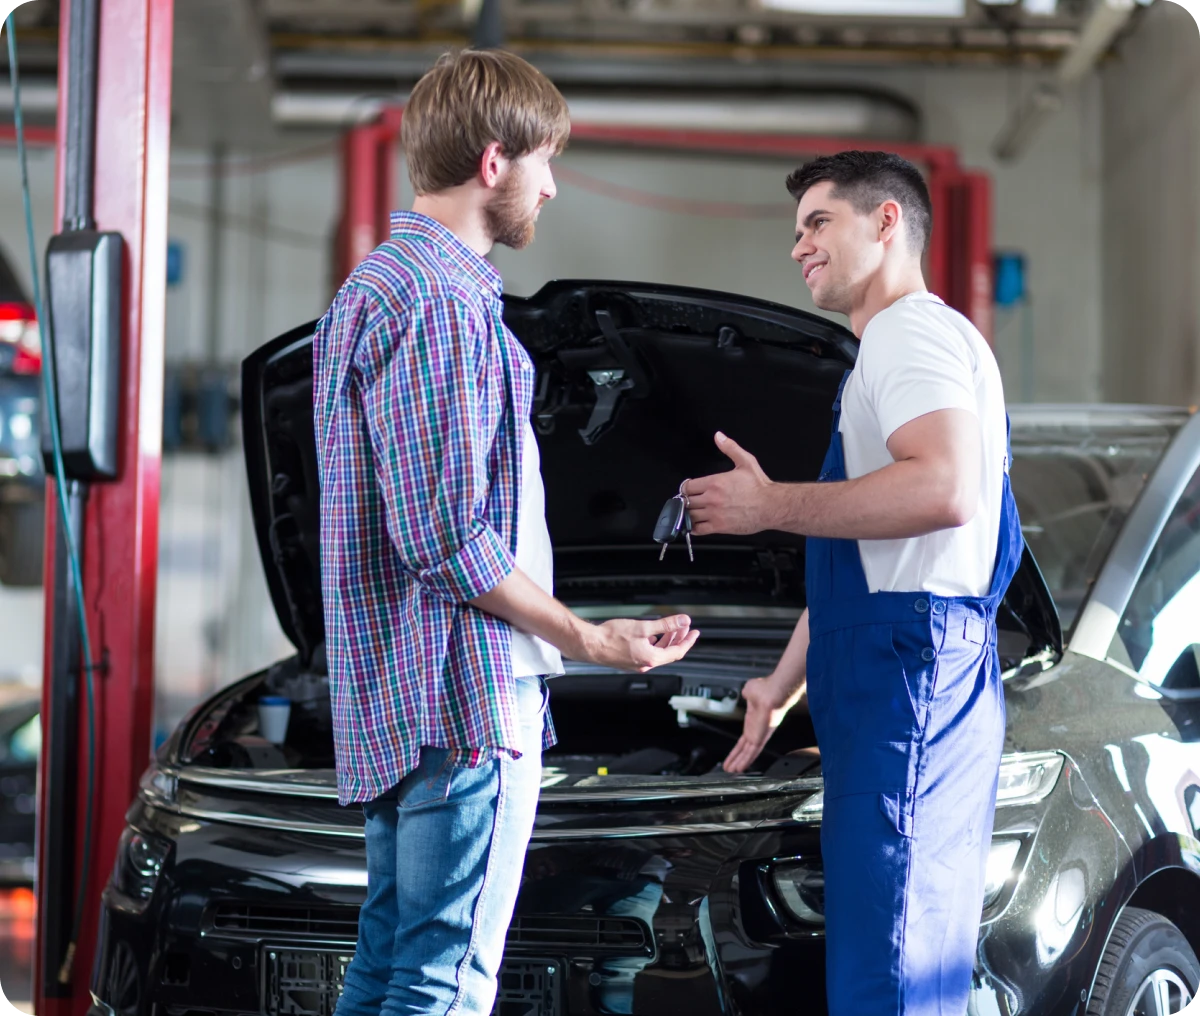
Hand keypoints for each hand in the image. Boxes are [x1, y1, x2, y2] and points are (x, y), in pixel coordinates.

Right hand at [575, 614, 699, 672]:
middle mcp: (645, 664)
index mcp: (651, 658)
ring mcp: (637, 664)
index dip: (688, 641)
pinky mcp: (629, 661)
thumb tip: (683, 621)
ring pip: (658, 653)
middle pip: (669, 653)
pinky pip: (647, 653)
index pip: (677, 651)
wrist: (591, 644)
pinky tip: (652, 636)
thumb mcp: (643, 627)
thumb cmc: (612, 637)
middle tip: (684, 628)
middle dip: (678, 639)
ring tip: (671, 629)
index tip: (695, 632)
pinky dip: (654, 644)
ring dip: (666, 641)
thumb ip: (666, 624)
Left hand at [687, 432, 775, 536]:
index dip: (686, 488)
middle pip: (686, 501)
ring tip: (692, 512)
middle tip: (690, 501)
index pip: (687, 486)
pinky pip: (698, 530)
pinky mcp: (719, 527)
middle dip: (687, 501)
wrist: (771, 506)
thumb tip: (719, 436)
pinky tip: (695, 525)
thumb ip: (730, 448)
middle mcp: (712, 498)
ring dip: (689, 514)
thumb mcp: (746, 461)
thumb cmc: (760, 486)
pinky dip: (694, 528)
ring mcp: (714, 514)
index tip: (689, 489)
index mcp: (715, 482)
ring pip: (690, 515)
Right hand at [722, 675, 802, 772]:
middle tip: (730, 768)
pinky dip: (745, 761)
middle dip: (737, 758)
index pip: (744, 738)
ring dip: (739, 763)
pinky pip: (752, 752)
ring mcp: (759, 735)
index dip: (738, 747)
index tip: (732, 754)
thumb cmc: (765, 688)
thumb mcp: (749, 691)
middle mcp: (757, 730)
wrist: (772, 691)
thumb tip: (746, 693)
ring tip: (731, 772)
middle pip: (745, 749)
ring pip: (748, 754)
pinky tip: (739, 768)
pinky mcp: (760, 738)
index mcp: (753, 720)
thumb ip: (747, 696)